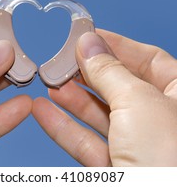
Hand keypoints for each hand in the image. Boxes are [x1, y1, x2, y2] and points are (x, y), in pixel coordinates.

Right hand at [33, 29, 176, 165]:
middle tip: (62, 57)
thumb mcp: (137, 102)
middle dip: (89, 71)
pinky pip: (87, 143)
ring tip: (48, 80)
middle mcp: (163, 122)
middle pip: (120, 85)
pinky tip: (43, 110)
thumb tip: (88, 42)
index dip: (117, 45)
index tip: (86, 35)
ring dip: (71, 97)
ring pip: (101, 114)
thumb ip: (108, 70)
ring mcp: (141, 149)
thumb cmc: (169, 161)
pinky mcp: (118, 170)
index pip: (149, 59)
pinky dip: (63, 126)